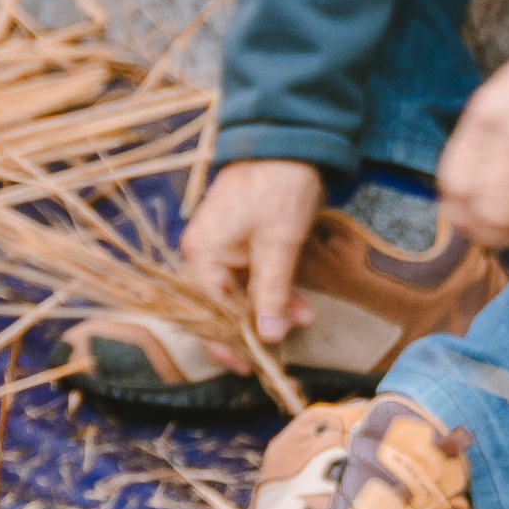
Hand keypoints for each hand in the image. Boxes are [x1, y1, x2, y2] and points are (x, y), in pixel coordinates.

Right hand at [179, 153, 326, 340]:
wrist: (290, 141)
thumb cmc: (279, 189)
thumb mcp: (279, 246)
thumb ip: (271, 294)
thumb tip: (266, 338)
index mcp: (202, 254)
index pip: (210, 314)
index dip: (230, 343)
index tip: (250, 367)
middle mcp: (204, 252)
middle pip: (224, 306)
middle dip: (258, 325)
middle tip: (289, 341)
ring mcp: (222, 245)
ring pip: (242, 291)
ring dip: (272, 307)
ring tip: (306, 318)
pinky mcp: (241, 238)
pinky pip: (251, 275)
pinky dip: (274, 288)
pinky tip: (299, 302)